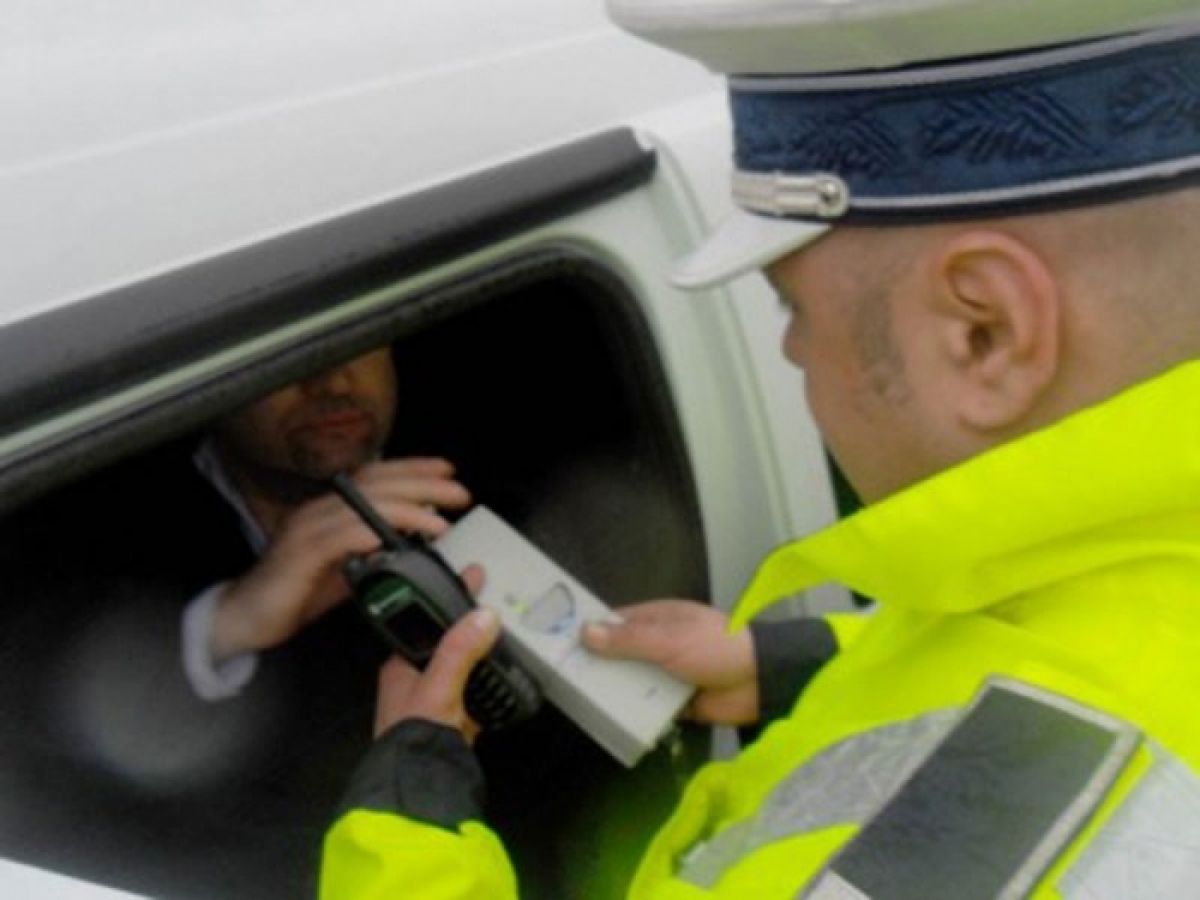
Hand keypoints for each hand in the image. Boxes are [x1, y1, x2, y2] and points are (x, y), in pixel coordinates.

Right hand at [210, 458, 469, 659]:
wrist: (244, 617)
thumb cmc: (295, 591)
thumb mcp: (347, 569)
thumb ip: (378, 553)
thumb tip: (415, 542)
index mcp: (332, 510)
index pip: (377, 477)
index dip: (413, 470)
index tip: (448, 470)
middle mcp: (320, 511)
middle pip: (377, 485)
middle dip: (422, 485)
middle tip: (458, 492)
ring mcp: (308, 530)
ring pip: (364, 508)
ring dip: (406, 511)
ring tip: (438, 521)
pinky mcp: (300, 555)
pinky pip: (339, 538)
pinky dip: (367, 534)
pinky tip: (391, 537)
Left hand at [373, 566, 496, 741]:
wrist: (421, 788)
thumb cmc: (416, 735)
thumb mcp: (438, 684)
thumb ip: (460, 649)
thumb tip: (484, 615)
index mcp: (401, 666)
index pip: (427, 622)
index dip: (449, 597)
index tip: (473, 575)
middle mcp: (416, 682)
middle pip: (447, 643)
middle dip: (470, 623)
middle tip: (497, 599)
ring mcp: (437, 703)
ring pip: (463, 667)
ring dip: (484, 652)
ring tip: (509, 630)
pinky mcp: (456, 724)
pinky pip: (477, 694)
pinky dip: (492, 683)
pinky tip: (509, 675)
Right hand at [581, 599, 758, 724]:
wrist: (760, 682)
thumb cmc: (715, 648)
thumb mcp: (669, 640)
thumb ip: (627, 640)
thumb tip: (585, 632)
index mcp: (660, 619)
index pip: (617, 622)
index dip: (592, 632)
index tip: (562, 645)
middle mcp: (661, 645)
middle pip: (622, 655)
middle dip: (600, 668)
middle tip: (566, 682)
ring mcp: (669, 674)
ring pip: (633, 683)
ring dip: (617, 693)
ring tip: (583, 705)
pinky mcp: (677, 703)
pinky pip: (650, 708)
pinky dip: (637, 715)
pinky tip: (613, 724)